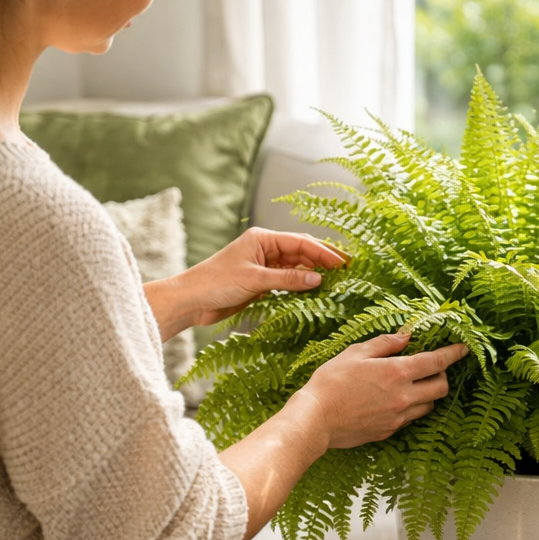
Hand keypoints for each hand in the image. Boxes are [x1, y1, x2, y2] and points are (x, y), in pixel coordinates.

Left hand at [188, 227, 349, 325]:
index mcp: (263, 239)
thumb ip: (288, 279)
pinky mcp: (260, 283)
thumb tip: (318, 279)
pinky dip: (302, 286)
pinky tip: (316, 292)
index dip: (324, 252)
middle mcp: (265, 249)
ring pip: (296, 267)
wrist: (190, 301)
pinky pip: (288, 281)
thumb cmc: (215, 282)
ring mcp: (263, 266)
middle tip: (348, 271)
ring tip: (337, 283)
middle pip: (302, 252)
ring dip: (314, 274)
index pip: (301, 242)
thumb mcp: (254, 279)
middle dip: (324, 260)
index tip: (343, 264)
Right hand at [287, 333, 469, 451]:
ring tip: (412, 384)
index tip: (464, 347)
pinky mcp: (389, 431)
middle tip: (432, 368)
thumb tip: (406, 336)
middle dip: (443, 376)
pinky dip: (411, 408)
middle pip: (441, 387)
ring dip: (428, 393)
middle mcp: (404, 397)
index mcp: (397, 373)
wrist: (315, 420)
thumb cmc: (331, 383)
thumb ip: (384, 343)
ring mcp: (398, 417)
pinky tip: (395, 401)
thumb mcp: (355, 353)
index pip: (436, 361)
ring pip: (429, 405)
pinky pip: (410, 419)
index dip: (454, 353)